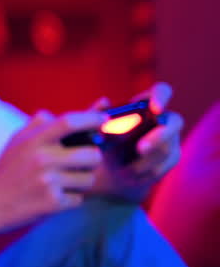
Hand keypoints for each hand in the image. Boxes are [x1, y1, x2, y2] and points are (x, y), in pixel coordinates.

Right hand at [0, 110, 104, 231]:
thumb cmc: (7, 169)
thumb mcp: (16, 141)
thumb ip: (38, 125)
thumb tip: (60, 114)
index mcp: (33, 140)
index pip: (69, 122)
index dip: (91, 118)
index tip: (103, 118)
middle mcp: (42, 159)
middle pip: (92, 154)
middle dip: (92, 158)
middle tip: (81, 162)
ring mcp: (48, 182)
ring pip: (89, 178)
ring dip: (80, 181)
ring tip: (61, 182)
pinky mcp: (53, 203)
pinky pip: (79, 198)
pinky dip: (70, 199)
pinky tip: (53, 197)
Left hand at [91, 82, 183, 198]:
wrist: (107, 173)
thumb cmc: (99, 144)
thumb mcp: (92, 129)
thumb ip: (96, 115)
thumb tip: (104, 101)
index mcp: (143, 105)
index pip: (161, 91)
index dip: (162, 97)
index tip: (154, 110)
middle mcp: (162, 118)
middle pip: (175, 121)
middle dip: (159, 136)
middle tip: (140, 149)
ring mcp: (171, 137)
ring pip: (168, 146)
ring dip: (146, 160)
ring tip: (126, 170)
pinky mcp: (172, 155)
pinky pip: (168, 162)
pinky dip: (150, 171)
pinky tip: (135, 175)